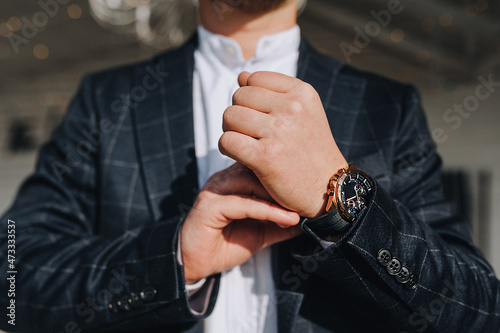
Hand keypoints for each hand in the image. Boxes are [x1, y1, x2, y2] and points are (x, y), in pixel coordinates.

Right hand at [180, 163, 300, 284]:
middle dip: (284, 181)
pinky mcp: (210, 207)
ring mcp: (215, 191)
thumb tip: (309, 219)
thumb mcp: (262, 231)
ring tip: (298, 209)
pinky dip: (267, 210)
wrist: (196, 264)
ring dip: (278, 195)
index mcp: (233, 179)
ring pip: (251, 182)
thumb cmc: (226, 244)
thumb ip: (281, 223)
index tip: (310, 189)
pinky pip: (244, 204)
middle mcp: (223, 180)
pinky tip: (286, 218)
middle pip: (258, 167)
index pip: (262, 164)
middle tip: (307, 197)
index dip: (286, 174)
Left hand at [219, 71, 347, 217]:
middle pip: (239, 96)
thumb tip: (241, 75)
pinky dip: (227, 149)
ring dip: (231, 131)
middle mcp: (292, 108)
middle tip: (250, 134)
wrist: (329, 189)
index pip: (253, 78)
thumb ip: (273, 93)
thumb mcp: (303, 114)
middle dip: (238, 115)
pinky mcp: (265, 157)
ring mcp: (279, 132)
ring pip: (229, 116)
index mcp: (302, 93)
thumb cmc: (310, 151)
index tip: (259, 117)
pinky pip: (226, 140)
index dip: (249, 97)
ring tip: (246, 144)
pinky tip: (241, 156)